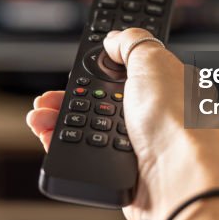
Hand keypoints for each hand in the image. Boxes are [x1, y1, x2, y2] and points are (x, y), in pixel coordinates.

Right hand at [26, 27, 218, 219]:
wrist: (177, 180)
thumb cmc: (178, 123)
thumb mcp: (154, 61)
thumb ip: (132, 43)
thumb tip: (114, 39)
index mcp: (163, 86)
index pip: (123, 72)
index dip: (97, 68)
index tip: (77, 68)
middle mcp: (150, 116)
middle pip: (98, 100)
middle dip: (69, 96)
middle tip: (50, 96)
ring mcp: (134, 145)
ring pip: (85, 128)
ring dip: (58, 120)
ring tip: (40, 116)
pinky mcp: (118, 171)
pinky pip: (82, 155)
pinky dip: (61, 145)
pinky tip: (49, 135)